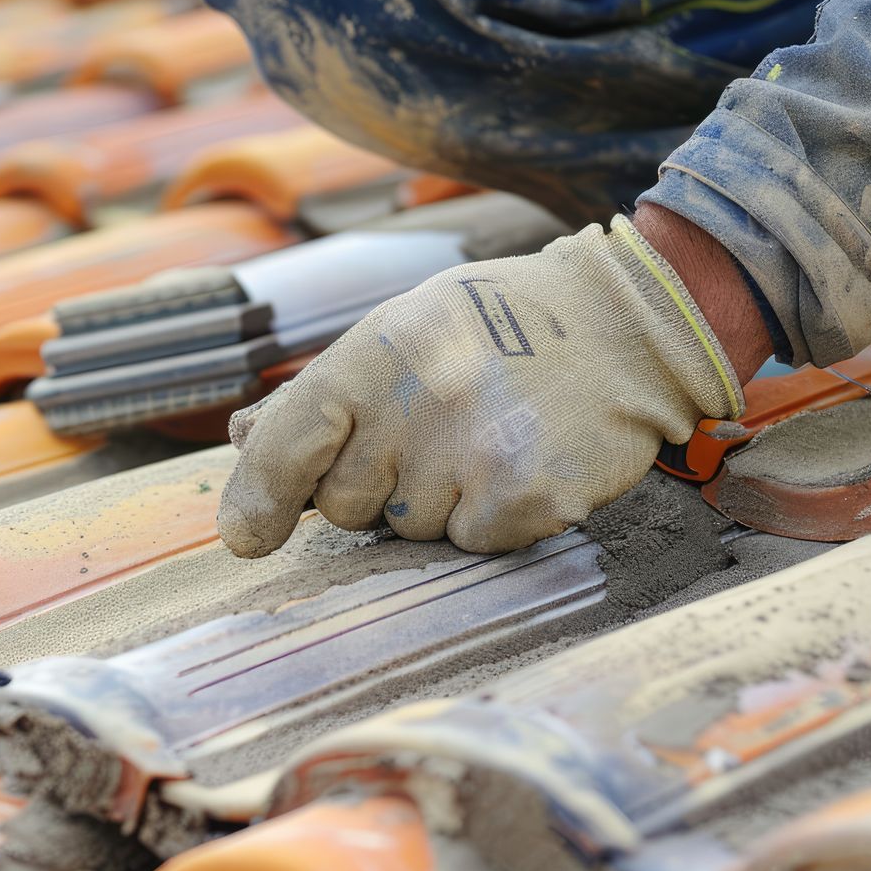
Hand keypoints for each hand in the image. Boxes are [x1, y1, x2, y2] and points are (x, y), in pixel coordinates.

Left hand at [217, 214, 748, 556]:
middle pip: (344, 504)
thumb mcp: (403, 329)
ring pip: (408, 530)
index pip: (288, 439)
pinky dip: (491, 520)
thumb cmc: (503, 328)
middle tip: (430, 436)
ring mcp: (475, 452)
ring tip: (484, 438)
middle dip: (372, 488)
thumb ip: (326, 389)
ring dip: (437, 502)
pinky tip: (522, 463)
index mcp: (379, 350)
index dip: (258, 495)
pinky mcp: (527, 496)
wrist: (629, 326)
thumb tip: (241, 438)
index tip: (247, 536)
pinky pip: (470, 544)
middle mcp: (420, 400)